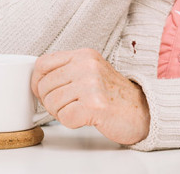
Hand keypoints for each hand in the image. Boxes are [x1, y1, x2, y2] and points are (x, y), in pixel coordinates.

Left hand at [30, 48, 150, 145]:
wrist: (143, 112)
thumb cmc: (114, 96)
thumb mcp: (91, 73)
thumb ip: (67, 71)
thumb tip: (36, 82)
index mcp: (85, 55)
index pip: (42, 64)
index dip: (37, 82)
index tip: (44, 91)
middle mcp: (88, 66)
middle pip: (44, 86)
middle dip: (50, 102)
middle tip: (69, 105)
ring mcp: (92, 85)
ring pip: (52, 103)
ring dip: (61, 113)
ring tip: (80, 110)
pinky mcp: (95, 106)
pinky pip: (64, 117)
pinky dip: (72, 122)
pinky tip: (86, 118)